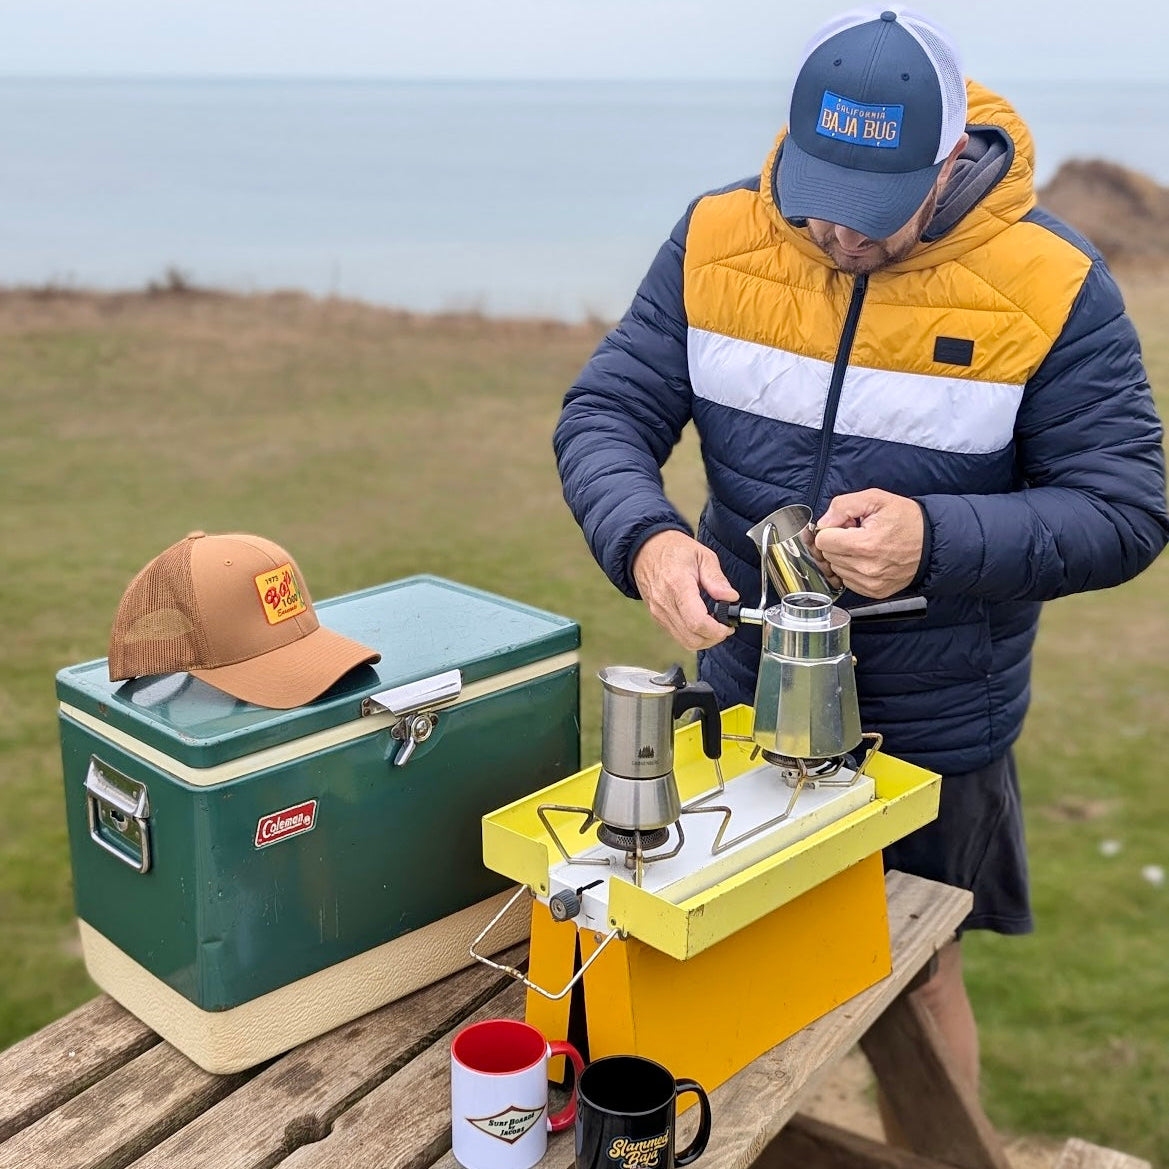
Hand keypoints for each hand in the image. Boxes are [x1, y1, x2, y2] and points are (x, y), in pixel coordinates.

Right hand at [632, 531, 738, 650]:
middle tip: (725, 627)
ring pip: (685, 641)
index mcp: (678, 585)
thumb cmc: (674, 550)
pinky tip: (701, 622)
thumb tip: (730, 597)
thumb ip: (716, 579)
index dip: (717, 631)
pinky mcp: (657, 617)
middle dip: (713, 638)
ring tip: (714, 625)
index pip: (697, 622)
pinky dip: (693, 635)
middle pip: (692, 638)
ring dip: (704, 639)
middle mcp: (665, 603)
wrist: (646, 550)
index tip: (728, 626)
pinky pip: (678, 635)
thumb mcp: (702, 556)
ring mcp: (659, 612)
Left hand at [813, 489, 923, 598]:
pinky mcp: (875, 591)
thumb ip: (844, 506)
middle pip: (828, 555)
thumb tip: (823, 523)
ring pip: (836, 569)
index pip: (823, 541)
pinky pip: (848, 581)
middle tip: (858, 534)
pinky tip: (868, 559)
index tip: (846, 525)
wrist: (932, 541)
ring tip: (865, 546)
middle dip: (838, 542)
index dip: (832, 529)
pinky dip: (853, 569)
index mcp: (865, 544)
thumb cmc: (906, 519)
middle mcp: (867, 568)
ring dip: (845, 557)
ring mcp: (871, 583)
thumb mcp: (876, 499)